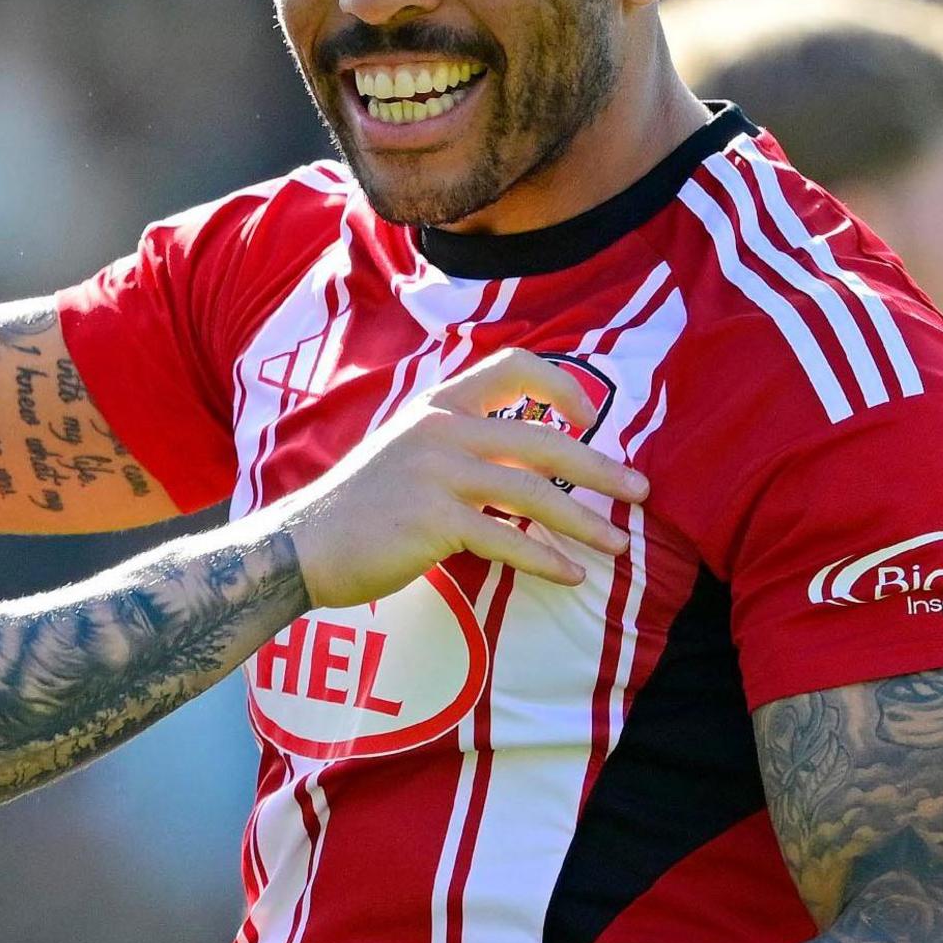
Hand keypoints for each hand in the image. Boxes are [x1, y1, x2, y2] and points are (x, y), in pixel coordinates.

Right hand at [264, 348, 647, 607]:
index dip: (562, 385)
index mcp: (438, 405)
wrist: (303, 543)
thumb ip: (461, 444)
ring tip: (618, 546)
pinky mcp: (433, 520)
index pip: (513, 366)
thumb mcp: (408, 452)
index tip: (590, 415)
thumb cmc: (361, 505)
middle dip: (600, 467)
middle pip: (543, 439)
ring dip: (585, 523)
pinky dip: (546, 560)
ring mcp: (437, 473)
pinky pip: (508, 540)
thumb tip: (526, 458)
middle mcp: (441, 429)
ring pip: (534, 493)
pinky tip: (570, 575)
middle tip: (639, 490)